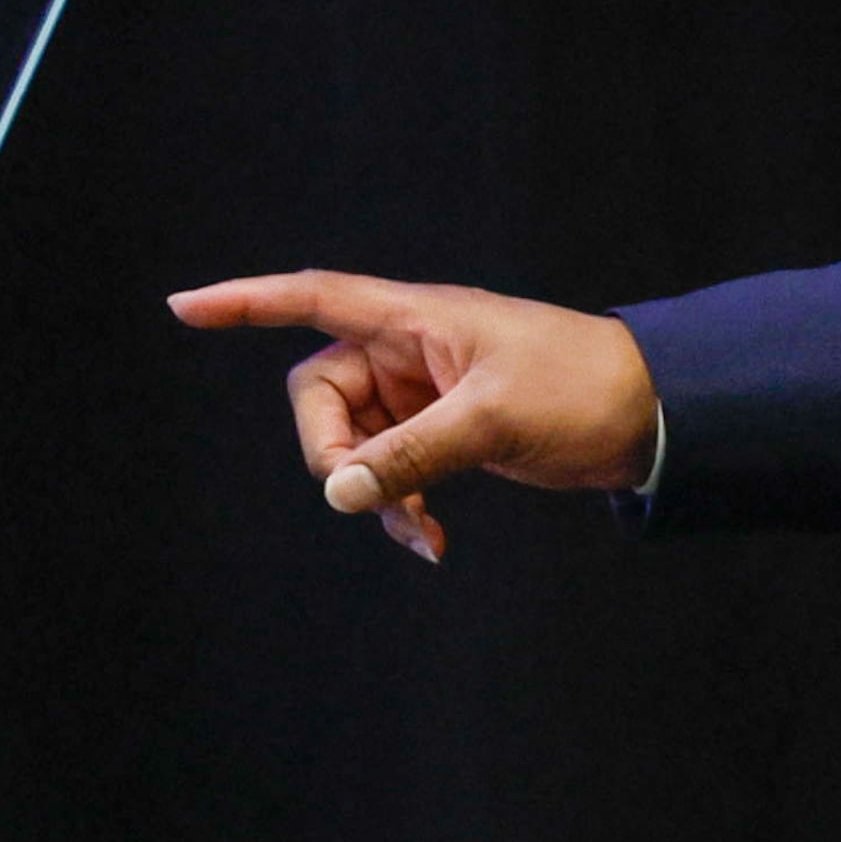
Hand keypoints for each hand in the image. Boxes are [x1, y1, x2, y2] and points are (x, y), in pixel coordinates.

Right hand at [167, 272, 662, 561]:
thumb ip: (413, 453)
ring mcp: (429, 393)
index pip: (315, 299)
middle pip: (321, 395)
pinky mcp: (449, 433)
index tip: (183, 306)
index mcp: (419, 318)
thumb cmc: (585, 388)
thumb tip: (340, 493)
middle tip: (365, 496)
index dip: (248, 302)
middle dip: (334, 451)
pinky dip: (403, 506)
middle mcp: (414, 350)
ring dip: (374, 491)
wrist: (657, 417)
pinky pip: (394, 470)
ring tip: (422, 533)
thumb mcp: (494, 419)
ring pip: (357, 443)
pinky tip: (434, 542)